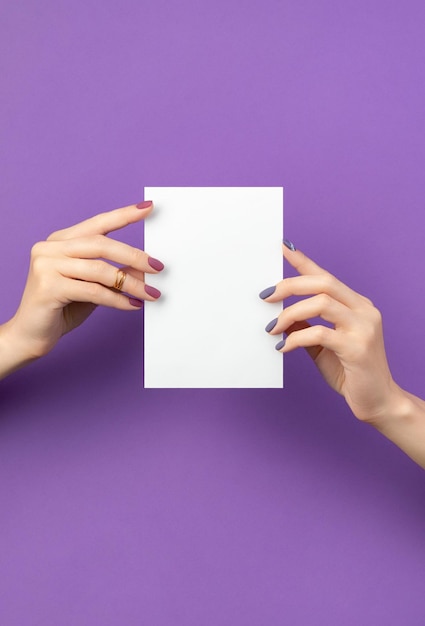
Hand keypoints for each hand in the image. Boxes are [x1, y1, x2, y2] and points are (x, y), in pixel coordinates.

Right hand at [4, 201, 162, 364]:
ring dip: (130, 283)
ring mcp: (46, 266)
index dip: (123, 215)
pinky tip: (132, 305)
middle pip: (100, 244)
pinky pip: (93, 291)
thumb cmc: (61, 309)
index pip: (97, 224)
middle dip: (134, 255)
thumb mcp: (93, 287)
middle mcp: (50, 248)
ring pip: (99, 269)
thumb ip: (113, 273)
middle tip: (158, 267)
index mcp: (60, 241)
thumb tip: (143, 267)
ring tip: (151, 293)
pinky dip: (117, 299)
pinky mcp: (48, 287)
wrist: (29, 336)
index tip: (148, 208)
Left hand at [260, 240, 401, 424]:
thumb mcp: (322, 346)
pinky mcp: (357, 347)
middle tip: (265, 296)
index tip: (281, 247)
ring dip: (290, 313)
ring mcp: (363, 327)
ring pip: (321, 302)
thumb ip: (305, 327)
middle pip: (323, 283)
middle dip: (290, 285)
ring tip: (271, 327)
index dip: (302, 261)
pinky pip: (320, 333)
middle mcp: (363, 309)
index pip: (325, 276)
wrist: (378, 402)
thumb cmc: (350, 372)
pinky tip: (282, 347)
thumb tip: (279, 315)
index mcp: (356, 305)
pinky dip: (296, 338)